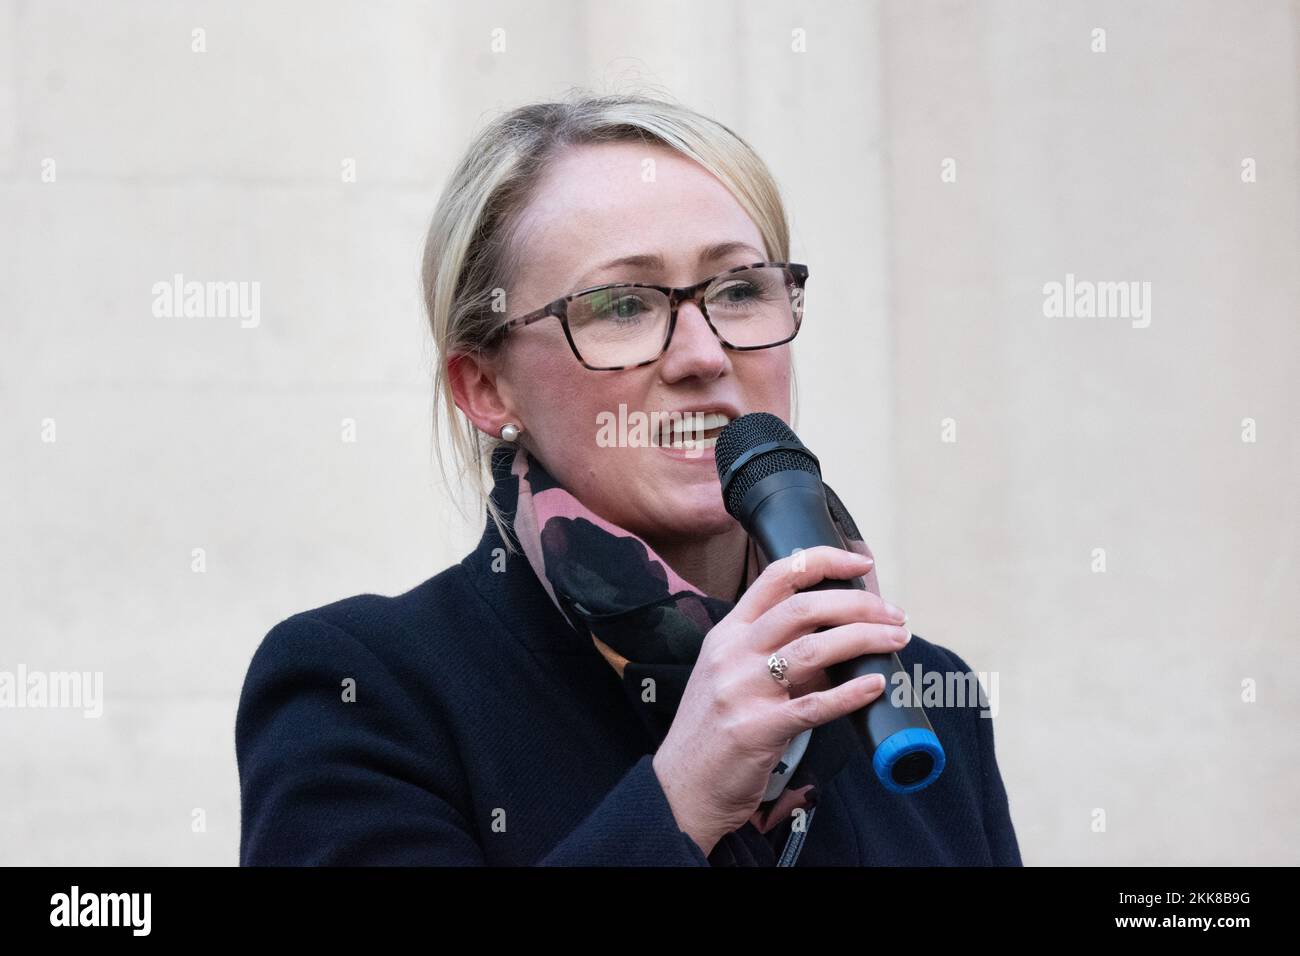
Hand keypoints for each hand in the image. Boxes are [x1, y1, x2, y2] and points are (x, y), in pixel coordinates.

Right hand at [651, 545, 908, 855]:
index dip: (823, 560)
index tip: (861, 563)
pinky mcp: (756, 730)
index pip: (776, 577)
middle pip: (802, 608)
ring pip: (813, 649)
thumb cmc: (713, 733)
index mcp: (727, 633)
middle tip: (894, 614)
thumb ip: (778, 654)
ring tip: (897, 641)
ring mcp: (741, 690)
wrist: (680, 789)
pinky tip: (876, 686)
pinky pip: (813, 706)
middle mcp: (731, 653)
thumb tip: (839, 640)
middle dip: (858, 604)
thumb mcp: (732, 677)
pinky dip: (850, 693)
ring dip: (864, 639)